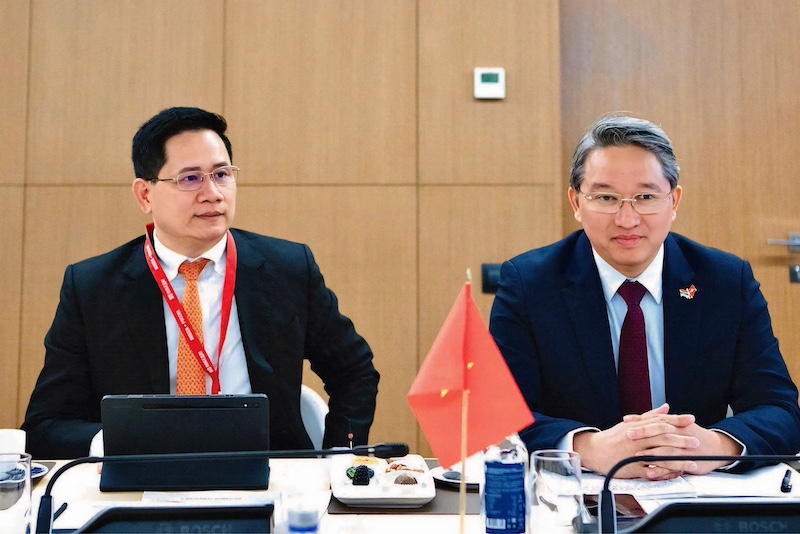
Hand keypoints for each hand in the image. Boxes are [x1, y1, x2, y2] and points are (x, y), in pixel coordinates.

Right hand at [574, 404, 699, 478]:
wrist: (593, 451)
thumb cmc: (612, 438)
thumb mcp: (629, 424)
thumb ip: (649, 416)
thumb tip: (665, 408)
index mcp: (637, 427)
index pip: (660, 421)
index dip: (677, 420)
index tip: (691, 419)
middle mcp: (637, 439)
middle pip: (662, 438)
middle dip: (681, 439)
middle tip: (696, 441)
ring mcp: (635, 454)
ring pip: (660, 456)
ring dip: (678, 460)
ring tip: (693, 463)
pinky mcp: (632, 468)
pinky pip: (651, 471)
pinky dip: (665, 473)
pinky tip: (676, 475)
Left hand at [633, 421, 743, 474]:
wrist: (717, 448)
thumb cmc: (692, 436)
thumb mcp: (676, 425)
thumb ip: (657, 420)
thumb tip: (637, 417)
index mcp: (676, 424)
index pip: (656, 420)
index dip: (641, 421)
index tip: (626, 422)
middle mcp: (680, 434)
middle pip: (660, 432)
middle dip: (643, 434)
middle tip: (628, 436)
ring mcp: (684, 449)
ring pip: (666, 450)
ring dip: (650, 453)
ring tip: (636, 456)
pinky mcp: (687, 462)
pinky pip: (673, 466)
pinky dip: (661, 470)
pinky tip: (651, 472)